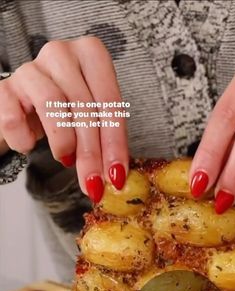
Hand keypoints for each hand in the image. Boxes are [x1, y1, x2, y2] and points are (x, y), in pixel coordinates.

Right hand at [0, 37, 127, 201]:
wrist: (24, 108)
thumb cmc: (65, 112)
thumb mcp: (92, 121)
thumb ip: (106, 140)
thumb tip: (116, 176)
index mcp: (91, 55)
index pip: (110, 101)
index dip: (114, 143)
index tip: (116, 176)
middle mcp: (61, 54)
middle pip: (83, 106)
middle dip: (91, 152)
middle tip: (93, 183)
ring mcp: (31, 68)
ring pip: (52, 103)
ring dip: (63, 142)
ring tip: (65, 159)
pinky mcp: (5, 88)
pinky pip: (14, 117)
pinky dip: (24, 139)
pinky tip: (30, 146)